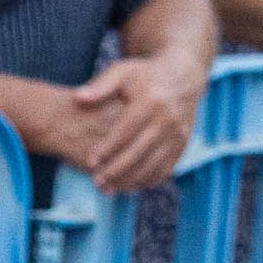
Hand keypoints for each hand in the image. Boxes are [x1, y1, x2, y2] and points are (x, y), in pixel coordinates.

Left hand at [69, 52, 205, 192]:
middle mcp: (167, 119)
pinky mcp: (183, 143)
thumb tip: (78, 98)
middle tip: (96, 182)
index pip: (126, 131)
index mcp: (151, 101)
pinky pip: (166, 168)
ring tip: (109, 189)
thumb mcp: (124, 72)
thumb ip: (101, 86)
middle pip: (139, 152)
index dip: (107, 148)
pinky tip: (129, 187)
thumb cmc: (145, 75)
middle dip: (116, 170)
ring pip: (153, 164)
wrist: (183, 76)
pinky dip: (148, 181)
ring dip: (130, 181)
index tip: (90, 161)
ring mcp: (178, 133)